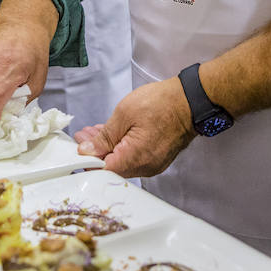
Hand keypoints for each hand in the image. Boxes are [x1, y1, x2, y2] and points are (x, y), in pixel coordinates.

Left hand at [74, 78, 194, 176]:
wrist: (191, 100)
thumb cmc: (162, 103)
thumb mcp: (124, 114)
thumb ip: (104, 137)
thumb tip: (87, 150)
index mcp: (134, 158)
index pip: (102, 170)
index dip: (87, 159)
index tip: (78, 146)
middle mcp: (145, 167)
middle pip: (112, 167)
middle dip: (95, 152)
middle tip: (84, 135)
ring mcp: (153, 164)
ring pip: (123, 162)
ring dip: (108, 148)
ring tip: (96, 131)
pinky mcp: (158, 158)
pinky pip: (135, 158)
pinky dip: (122, 148)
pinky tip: (114, 135)